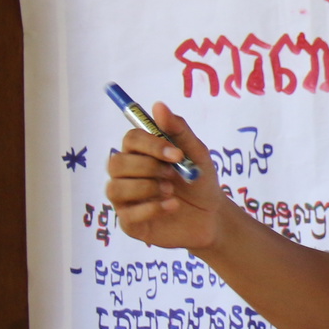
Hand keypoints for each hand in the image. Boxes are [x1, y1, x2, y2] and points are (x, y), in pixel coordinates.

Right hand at [103, 102, 231, 250]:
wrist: (212, 216)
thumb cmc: (199, 181)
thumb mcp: (197, 154)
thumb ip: (178, 130)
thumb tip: (158, 105)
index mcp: (141, 154)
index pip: (130, 140)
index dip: (151, 145)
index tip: (177, 154)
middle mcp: (127, 175)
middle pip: (116, 163)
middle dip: (147, 167)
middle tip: (172, 174)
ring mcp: (126, 200)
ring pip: (115, 188)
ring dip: (147, 188)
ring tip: (171, 191)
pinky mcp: (130, 223)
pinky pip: (127, 214)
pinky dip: (153, 208)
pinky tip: (173, 206)